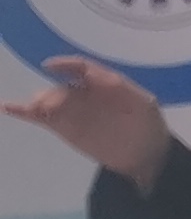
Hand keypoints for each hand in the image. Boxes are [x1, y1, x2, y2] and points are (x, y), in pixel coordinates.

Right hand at [5, 56, 169, 191]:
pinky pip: (40, 117)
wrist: (145, 153)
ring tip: (36, 109)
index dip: (66, 65)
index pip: (82, 68)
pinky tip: (7, 107)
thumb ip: (123, 91)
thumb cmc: (148, 124)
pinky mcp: (62, 126)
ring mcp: (71, 110)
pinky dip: (23, 112)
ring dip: (38, 104)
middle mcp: (83, 92)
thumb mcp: (144, 104)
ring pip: (49, 102)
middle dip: (52, 94)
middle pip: (62, 88)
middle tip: (47, 104)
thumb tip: (100, 77)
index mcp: (104, 82)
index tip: (50, 66)